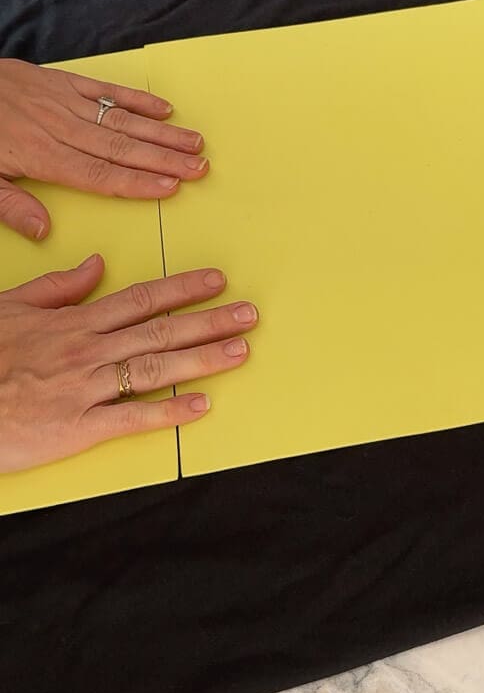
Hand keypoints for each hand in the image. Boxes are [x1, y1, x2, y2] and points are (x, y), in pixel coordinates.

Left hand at [0, 58, 208, 241]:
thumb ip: (10, 205)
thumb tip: (44, 232)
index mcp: (40, 155)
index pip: (98, 174)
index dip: (136, 183)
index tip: (170, 188)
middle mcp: (58, 127)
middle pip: (120, 147)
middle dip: (164, 159)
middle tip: (199, 168)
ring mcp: (62, 101)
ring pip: (120, 119)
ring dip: (161, 132)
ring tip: (195, 143)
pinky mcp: (60, 80)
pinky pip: (105, 89)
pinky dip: (136, 98)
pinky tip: (164, 109)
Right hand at [0, 256, 255, 475]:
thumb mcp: (12, 306)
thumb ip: (59, 287)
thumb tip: (97, 265)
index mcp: (74, 322)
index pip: (141, 299)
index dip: (184, 289)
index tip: (218, 282)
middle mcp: (87, 351)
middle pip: (160, 330)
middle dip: (210, 321)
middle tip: (250, 314)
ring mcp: (84, 389)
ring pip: (154, 368)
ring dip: (203, 359)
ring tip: (241, 351)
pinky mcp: (77, 427)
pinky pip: (131, 417)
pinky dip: (169, 411)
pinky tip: (201, 405)